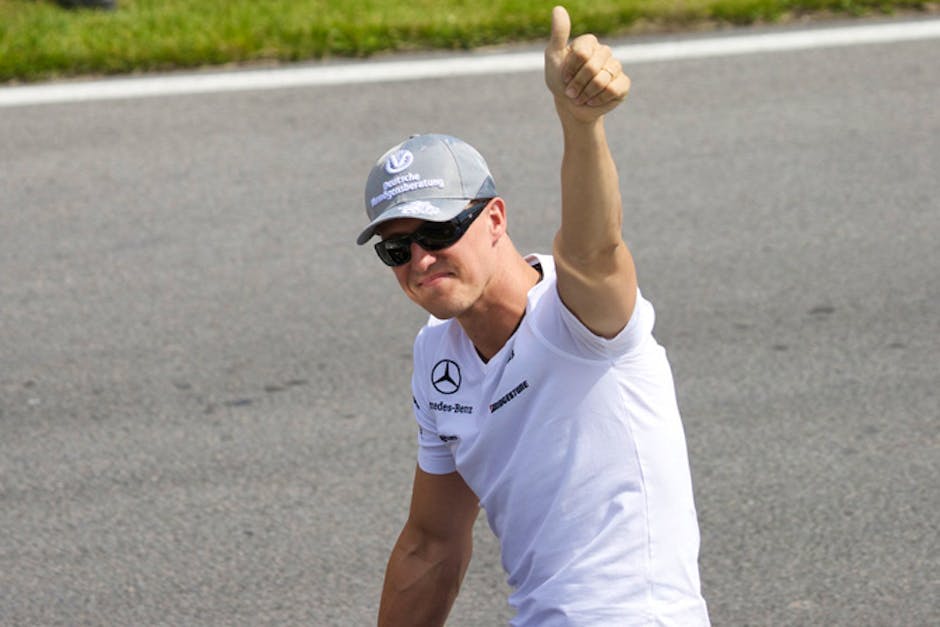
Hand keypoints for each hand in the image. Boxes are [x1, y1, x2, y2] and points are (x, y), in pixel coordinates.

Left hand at [544, 6, 629, 122]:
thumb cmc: (560, 81)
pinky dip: (599, 99)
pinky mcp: (623, 84)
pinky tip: (593, 101)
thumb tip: (558, 8)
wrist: (571, 107)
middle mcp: (605, 52)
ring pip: (602, 79)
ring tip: (581, 97)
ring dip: (586, 93)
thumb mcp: (554, 57)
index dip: (570, 69)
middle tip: (571, 92)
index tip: (564, 77)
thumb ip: (558, 34)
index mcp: (589, 43)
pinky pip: (613, 89)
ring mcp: (615, 67)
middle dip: (577, 84)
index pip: (582, 53)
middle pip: (592, 67)